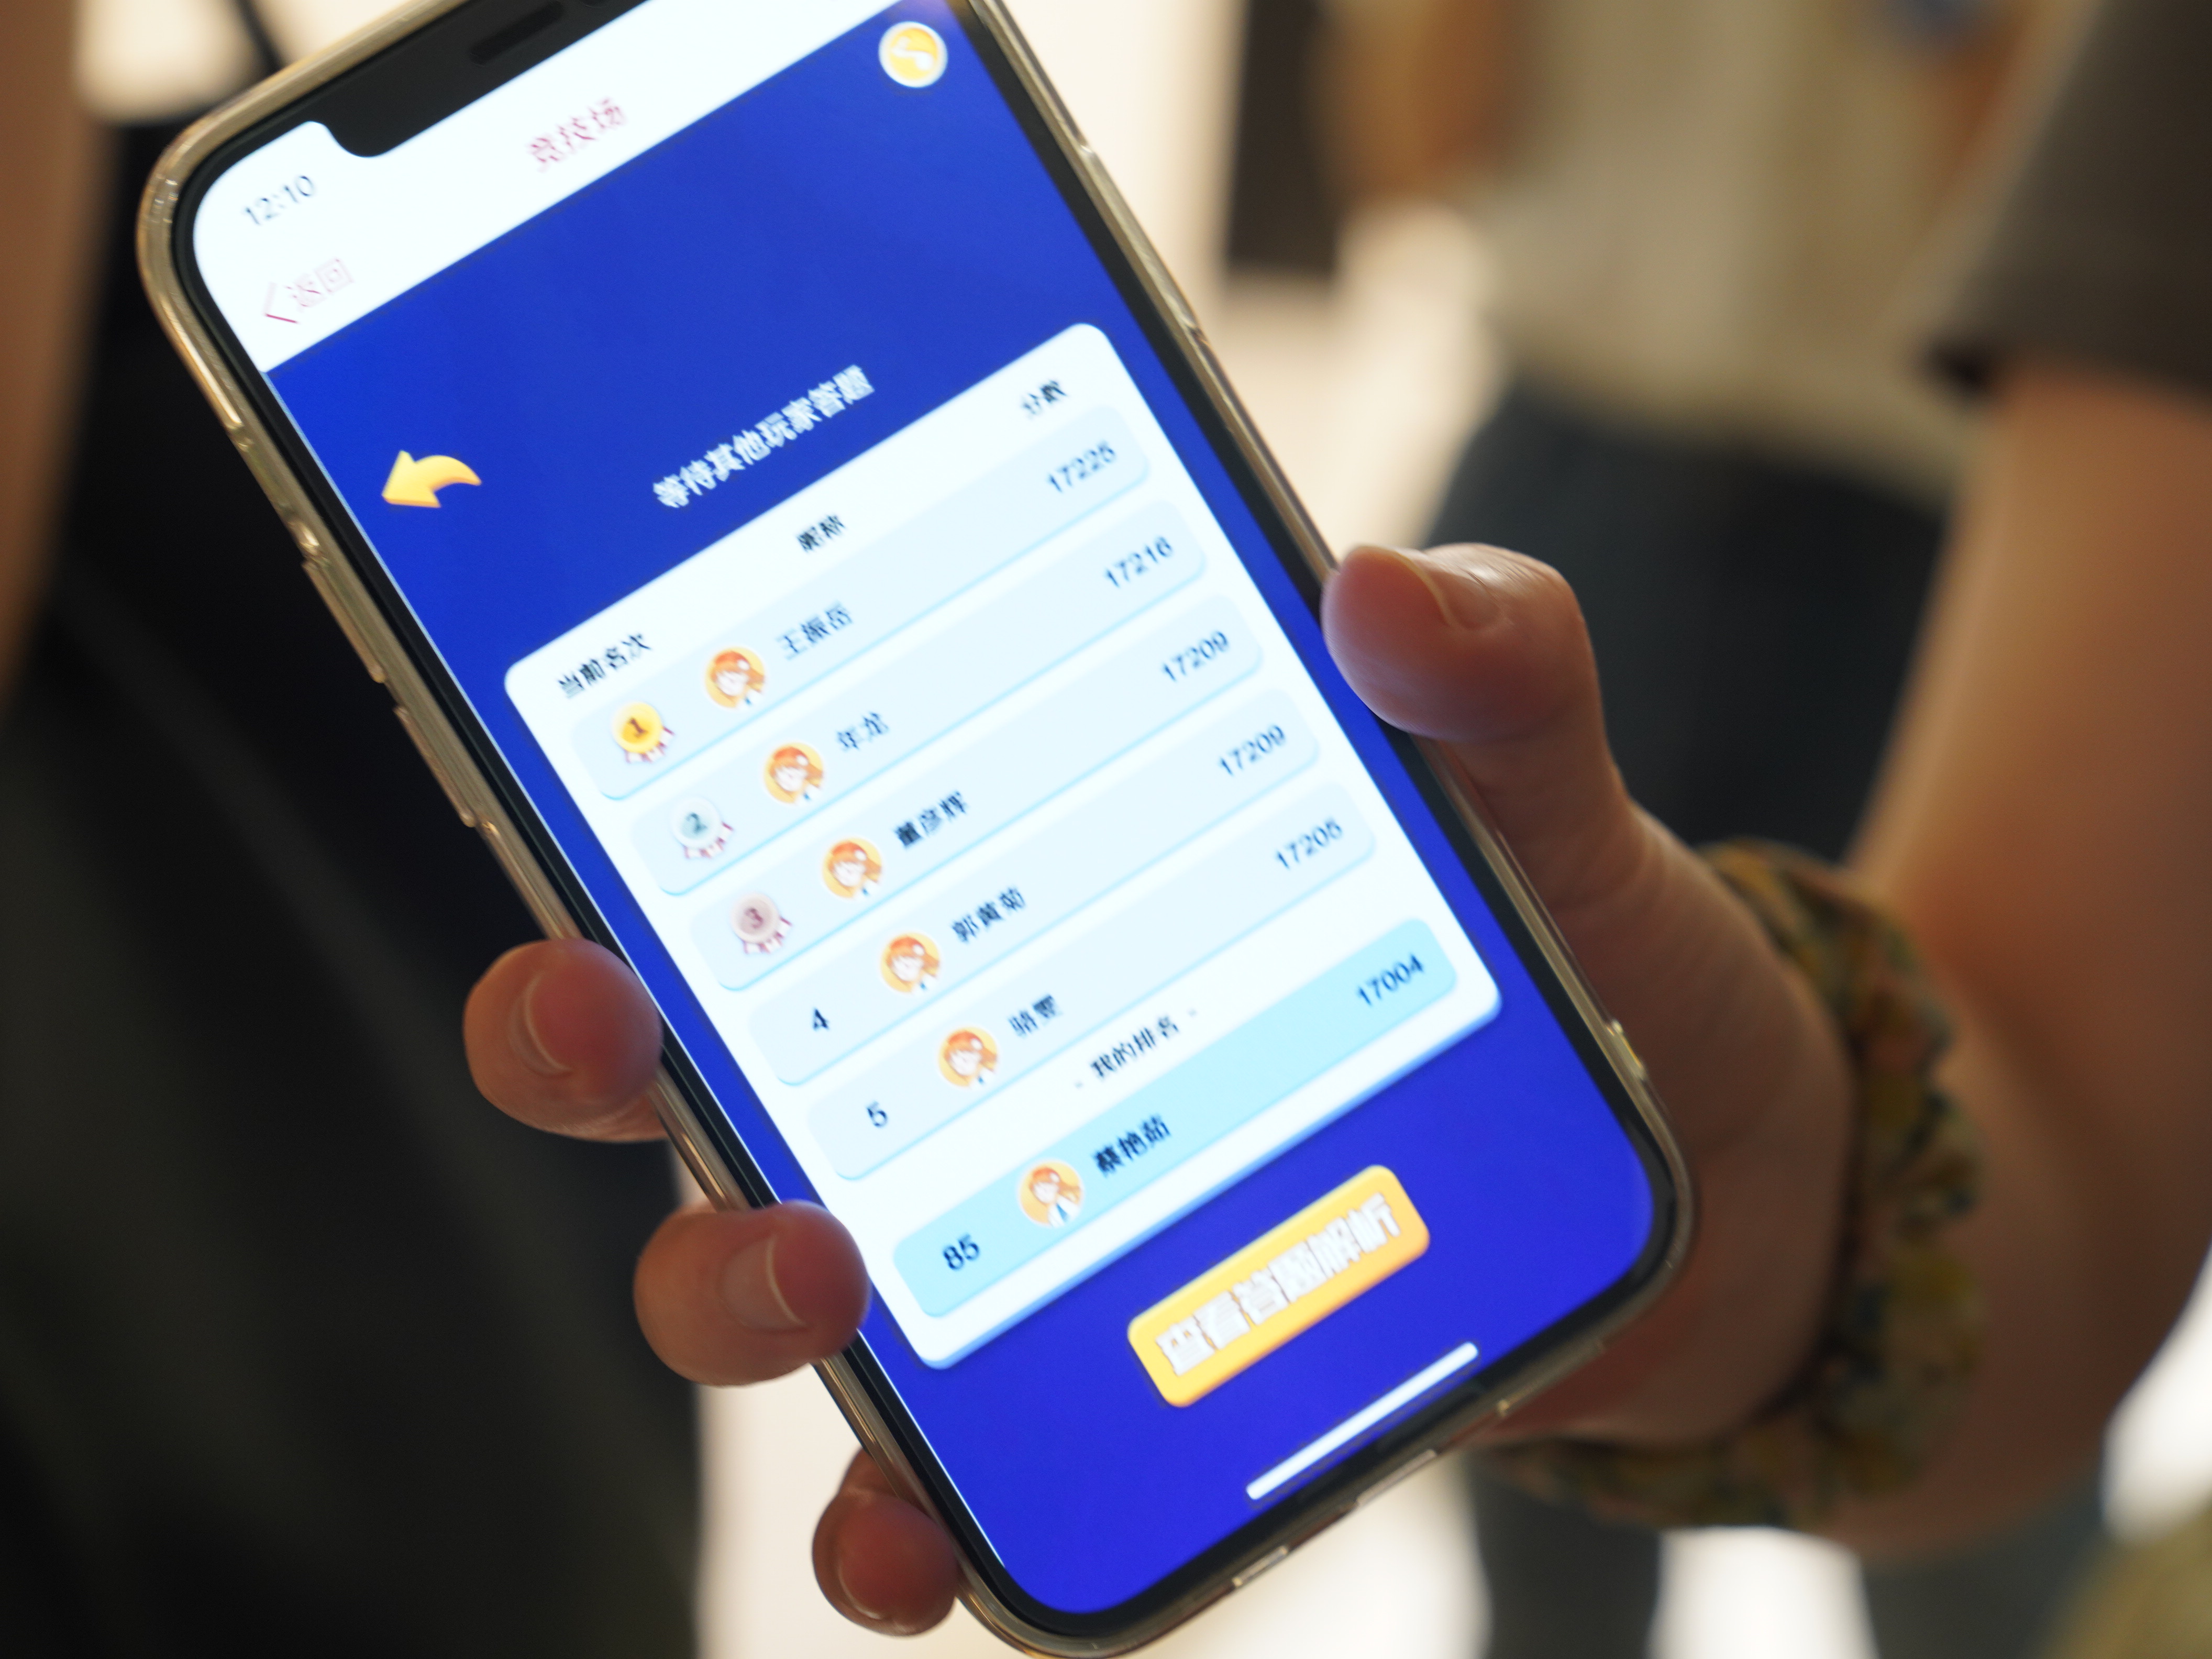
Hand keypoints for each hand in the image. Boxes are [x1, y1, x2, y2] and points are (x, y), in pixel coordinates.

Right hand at [462, 543, 1853, 1632]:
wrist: (1713, 1174)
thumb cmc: (1580, 950)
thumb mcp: (1548, 800)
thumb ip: (1494, 683)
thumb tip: (1378, 587)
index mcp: (1026, 874)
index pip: (775, 830)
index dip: (620, 809)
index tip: (554, 772)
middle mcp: (975, 1061)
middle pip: (709, 1060)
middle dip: (598, 1050)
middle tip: (614, 1027)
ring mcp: (1027, 1241)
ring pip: (792, 1278)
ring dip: (729, 1286)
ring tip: (809, 1274)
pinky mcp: (1112, 1397)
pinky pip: (965, 1485)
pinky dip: (912, 1527)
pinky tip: (925, 1537)